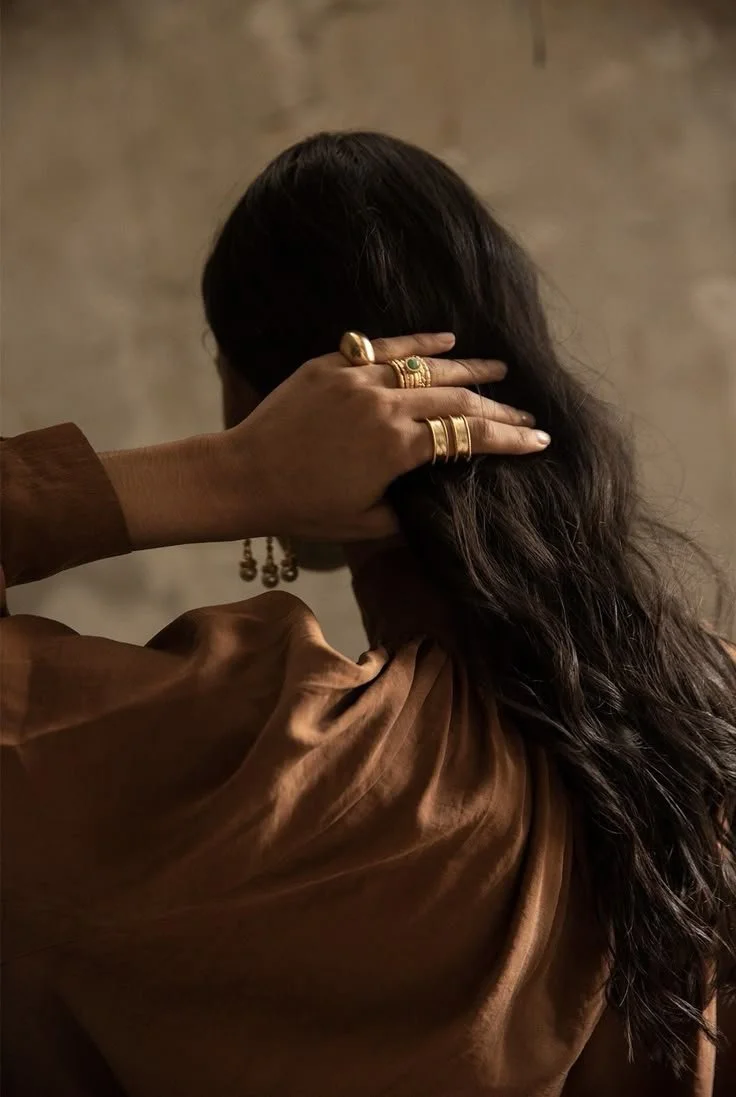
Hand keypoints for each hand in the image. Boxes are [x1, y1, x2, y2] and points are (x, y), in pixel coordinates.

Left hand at [224, 332, 547, 541]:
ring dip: (468, 368)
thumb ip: (410, 510)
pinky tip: (446, 338)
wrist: (242, 476)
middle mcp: (385, 406)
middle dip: (497, 408)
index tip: (539, 440)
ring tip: (499, 369)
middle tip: (525, 412)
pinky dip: (418, 343)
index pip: (469, 437)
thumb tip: (439, 498)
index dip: (509, 439)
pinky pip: (385, 348)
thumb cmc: (303, 508)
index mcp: (398, 447)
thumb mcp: (366, 522)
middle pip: (457, 399)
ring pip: (427, 368)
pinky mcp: (332, 365)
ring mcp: (358, 380)